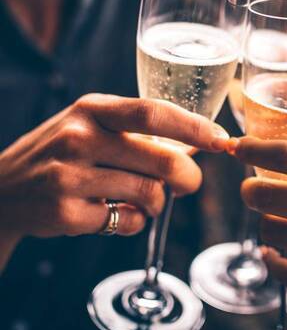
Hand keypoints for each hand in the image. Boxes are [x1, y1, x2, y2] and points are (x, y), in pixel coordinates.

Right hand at [0, 93, 228, 242]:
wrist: (2, 190)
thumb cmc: (61, 154)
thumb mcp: (90, 125)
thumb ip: (137, 130)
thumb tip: (198, 143)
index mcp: (91, 108)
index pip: (155, 112)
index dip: (196, 127)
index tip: (223, 140)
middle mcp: (79, 137)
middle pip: (163, 160)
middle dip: (189, 178)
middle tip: (189, 184)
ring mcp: (69, 176)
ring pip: (150, 194)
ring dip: (158, 202)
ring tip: (144, 199)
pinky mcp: (65, 213)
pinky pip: (128, 221)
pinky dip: (133, 221)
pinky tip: (114, 213)